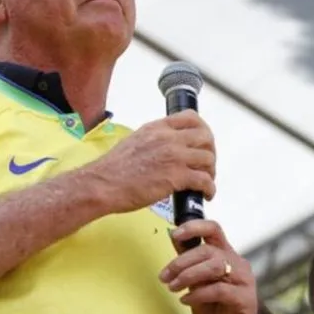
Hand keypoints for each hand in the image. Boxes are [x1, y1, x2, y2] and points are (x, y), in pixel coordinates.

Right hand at [88, 111, 215, 213]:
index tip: (204, 142)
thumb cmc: (113, 170)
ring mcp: (174, 156)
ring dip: (211, 172)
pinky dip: (210, 188)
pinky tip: (206, 194)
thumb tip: (168, 147)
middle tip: (206, 165)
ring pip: (208, 158)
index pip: (191, 118)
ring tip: (205, 182)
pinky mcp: (176, 177)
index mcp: (157, 128)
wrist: (102, 185)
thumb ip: (154, 140)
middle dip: (210, 152)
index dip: (203, 130)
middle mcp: (168, 138)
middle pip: (206, 137)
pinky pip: (205, 180)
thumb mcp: (135, 141)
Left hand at [159, 220, 255, 313]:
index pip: (214, 229)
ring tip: (173, 287)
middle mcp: (238, 264)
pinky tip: (186, 301)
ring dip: (188, 275)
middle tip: (164, 277)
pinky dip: (199, 294)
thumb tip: (173, 236)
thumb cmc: (214, 311)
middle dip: (182, 262)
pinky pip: (219, 289)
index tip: (175, 233)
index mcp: (227, 255)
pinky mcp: (245, 299)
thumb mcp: (196, 283)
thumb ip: (189, 262)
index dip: (195, 226)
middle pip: (209, 250)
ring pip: (215, 266)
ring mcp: (244, 281)